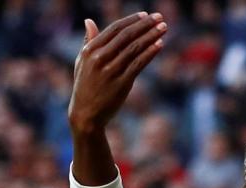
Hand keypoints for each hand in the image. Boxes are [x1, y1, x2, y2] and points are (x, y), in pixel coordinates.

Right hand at [67, 12, 166, 137]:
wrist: (85, 114)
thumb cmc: (84, 86)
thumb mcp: (81, 62)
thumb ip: (88, 41)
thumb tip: (89, 21)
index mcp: (90, 50)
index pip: (114, 30)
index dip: (131, 21)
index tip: (145, 15)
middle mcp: (100, 58)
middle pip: (126, 36)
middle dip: (145, 25)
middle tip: (160, 18)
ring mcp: (111, 71)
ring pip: (134, 48)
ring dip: (151, 36)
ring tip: (164, 28)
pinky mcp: (121, 83)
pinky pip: (138, 64)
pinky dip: (150, 53)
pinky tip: (160, 44)